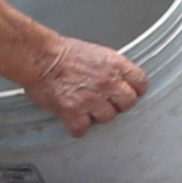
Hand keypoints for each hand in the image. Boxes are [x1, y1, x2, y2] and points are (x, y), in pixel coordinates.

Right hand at [23, 38, 146, 135]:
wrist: (40, 57)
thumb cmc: (63, 53)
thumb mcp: (97, 53)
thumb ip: (112, 69)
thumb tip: (119, 81)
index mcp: (115, 65)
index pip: (141, 83)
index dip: (135, 90)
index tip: (129, 93)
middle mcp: (107, 82)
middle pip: (128, 103)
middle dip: (118, 105)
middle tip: (106, 103)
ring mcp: (91, 98)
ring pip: (107, 118)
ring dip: (97, 117)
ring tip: (87, 110)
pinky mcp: (72, 111)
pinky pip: (82, 129)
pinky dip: (77, 128)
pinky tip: (73, 121)